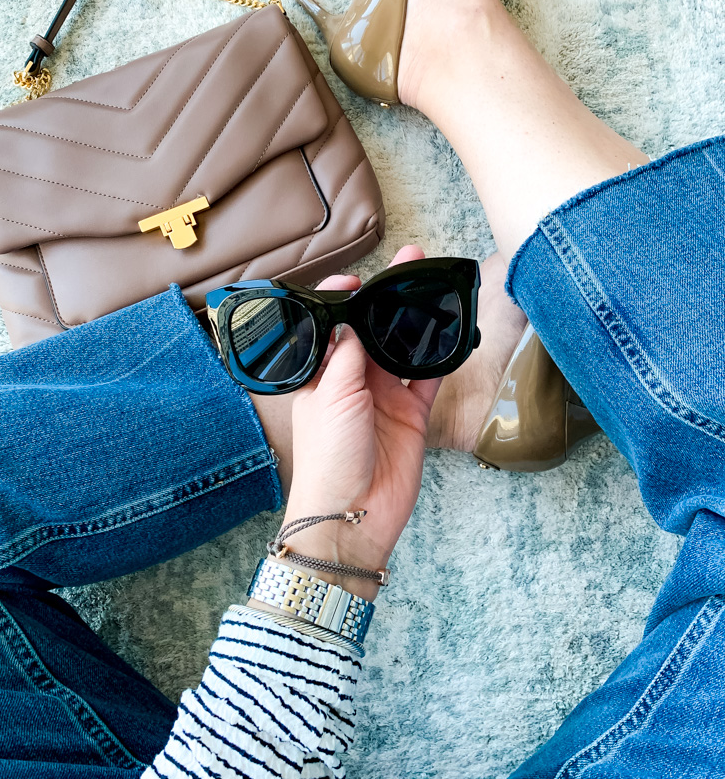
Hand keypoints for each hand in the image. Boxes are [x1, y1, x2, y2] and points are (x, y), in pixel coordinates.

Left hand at [276, 245, 440, 602]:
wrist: (353, 514)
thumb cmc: (329, 458)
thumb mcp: (331, 396)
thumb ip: (345, 355)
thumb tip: (350, 317)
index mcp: (323, 375)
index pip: (332, 327)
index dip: (344, 300)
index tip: (360, 278)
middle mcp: (354, 382)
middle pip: (373, 330)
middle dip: (388, 298)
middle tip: (411, 264)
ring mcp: (384, 398)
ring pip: (403, 348)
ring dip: (417, 319)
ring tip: (434, 285)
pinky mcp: (412, 415)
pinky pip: (429, 378)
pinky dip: (442, 356)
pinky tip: (455, 330)